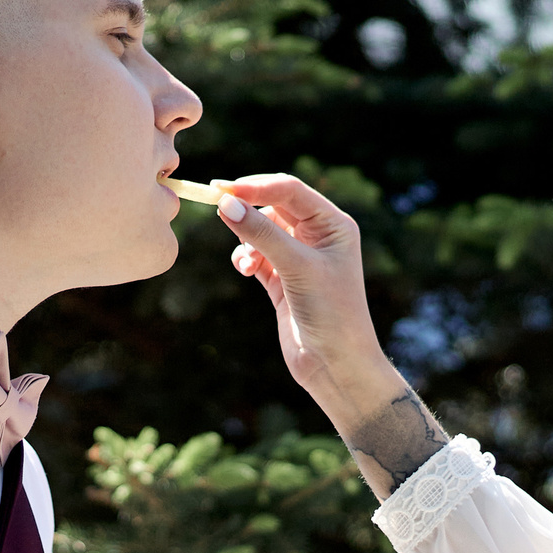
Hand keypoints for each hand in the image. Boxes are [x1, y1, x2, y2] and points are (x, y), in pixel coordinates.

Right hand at [214, 174, 404, 420]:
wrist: (336, 365)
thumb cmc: (331, 313)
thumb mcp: (297, 268)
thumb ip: (262, 234)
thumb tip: (226, 204)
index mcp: (333, 224)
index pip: (290, 190)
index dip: (256, 187)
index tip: (223, 189)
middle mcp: (317, 236)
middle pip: (273, 205)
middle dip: (247, 206)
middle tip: (215, 202)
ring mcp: (298, 257)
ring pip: (261, 230)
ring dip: (246, 238)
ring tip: (245, 259)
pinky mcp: (282, 279)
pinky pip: (255, 255)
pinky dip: (245, 258)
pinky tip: (246, 270)